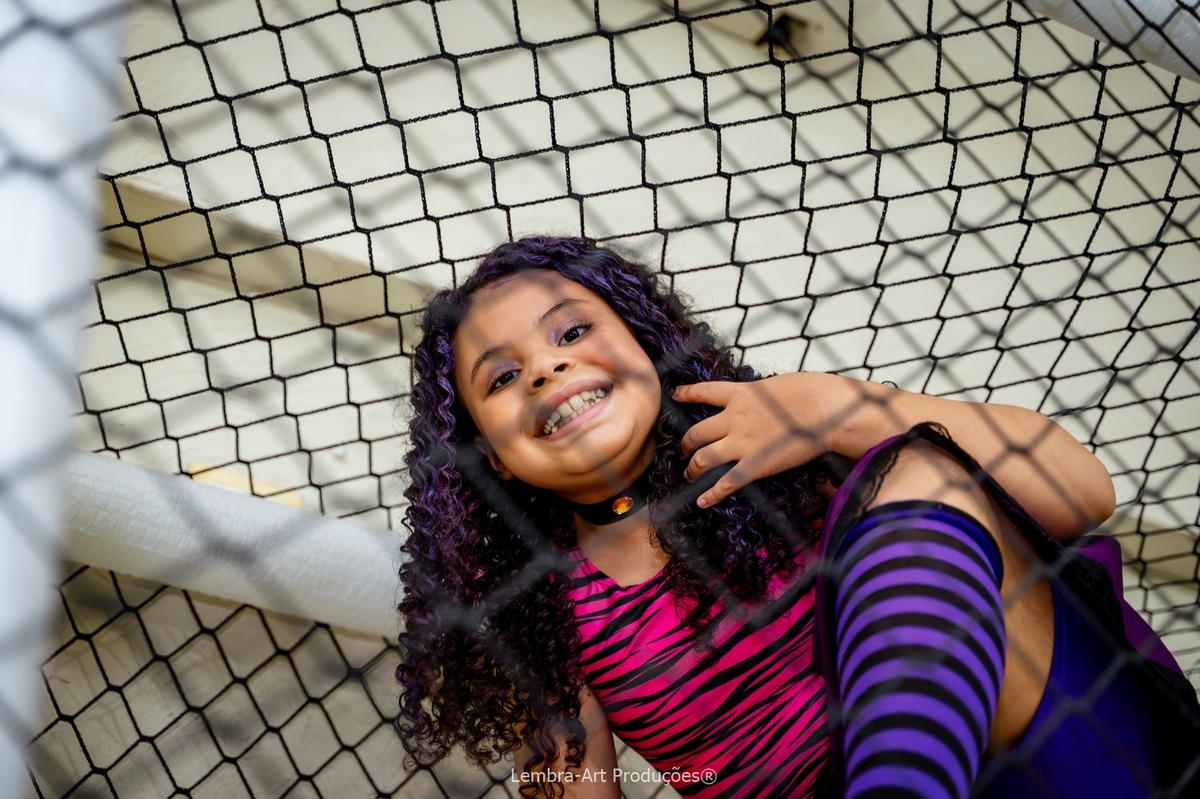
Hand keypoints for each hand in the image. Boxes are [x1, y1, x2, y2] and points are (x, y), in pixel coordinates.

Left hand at [672, 373, 839, 507]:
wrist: (825, 409)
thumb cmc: (811, 392)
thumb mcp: (777, 386)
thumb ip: (761, 395)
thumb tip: (762, 400)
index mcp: (741, 395)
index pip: (705, 392)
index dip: (687, 394)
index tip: (675, 396)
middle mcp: (734, 418)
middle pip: (696, 432)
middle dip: (686, 444)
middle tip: (684, 451)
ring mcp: (742, 442)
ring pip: (703, 458)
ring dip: (692, 469)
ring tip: (689, 475)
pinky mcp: (755, 464)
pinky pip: (726, 483)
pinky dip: (711, 494)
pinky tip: (702, 501)